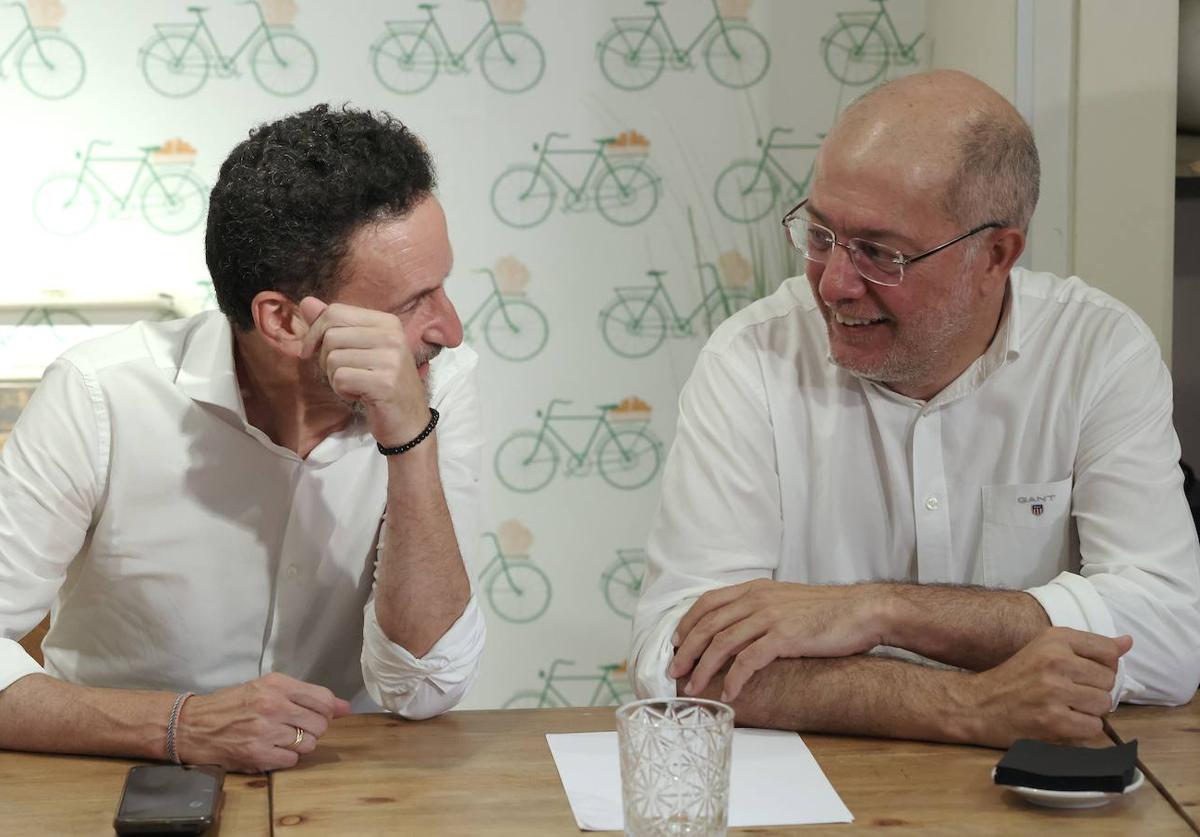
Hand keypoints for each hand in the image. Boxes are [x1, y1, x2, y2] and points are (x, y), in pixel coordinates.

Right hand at [176, 672, 351, 772]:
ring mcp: (266, 731)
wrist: (194, 725)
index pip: (323, 698)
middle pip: (320, 723)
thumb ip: (306, 695)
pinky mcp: (257, 755)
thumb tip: (345, 707)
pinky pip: (292, 760)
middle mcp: (273, 706)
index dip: (328, 710)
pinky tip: (272, 749)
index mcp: (277, 684)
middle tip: (296, 726)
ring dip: (300, 744)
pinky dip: (286, 757)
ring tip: (281, 738)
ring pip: (308, 743)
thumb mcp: (267, 688)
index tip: (321, 714)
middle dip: (313, 728)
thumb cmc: (233, 704)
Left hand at [297, 297, 429, 446]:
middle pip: (331, 335)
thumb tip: (306, 302)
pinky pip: (341, 379)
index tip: (313, 351)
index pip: (336, 312)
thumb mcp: (360, 350)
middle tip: (343, 374)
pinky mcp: (385, 382)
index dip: (315, 332)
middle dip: (325, 359)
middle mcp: (392, 336)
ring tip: (356, 385)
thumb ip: (334, 325)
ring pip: (333, 359)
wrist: (409, 422)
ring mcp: (391, 359)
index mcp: (388, 323)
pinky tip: (360, 396)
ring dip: (335, 378)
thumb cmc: (381, 384)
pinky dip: (342, 391)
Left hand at [669, 580, 887, 701]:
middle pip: (708, 625)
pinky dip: (735, 679)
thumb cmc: (826, 611)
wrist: (862, 610)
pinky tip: (730, 693)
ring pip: (722, 643)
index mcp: (755, 589)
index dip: (687, 624)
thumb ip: (760, 608)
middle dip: (686, 650)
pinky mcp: (784, 636)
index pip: (708, 603)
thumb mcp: (785, 600)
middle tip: (673, 671)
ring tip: (693, 688)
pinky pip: (749, 660)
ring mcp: (770, 616)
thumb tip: (738, 629)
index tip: (675, 643)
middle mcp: (757, 599)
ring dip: (704, 669)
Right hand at [959, 627, 1131, 746]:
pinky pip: (1093, 727)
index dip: (1104, 667)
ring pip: (1103, 704)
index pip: (1108, 651)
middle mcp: (1055, 661)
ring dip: (1089, 711)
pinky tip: (1062, 722)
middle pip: (1109, 680)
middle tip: (1070, 693)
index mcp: (1054, 639)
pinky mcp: (1053, 719)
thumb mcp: (1046, 649)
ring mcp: (1053, 691)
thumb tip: (1127, 642)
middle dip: (1094, 691)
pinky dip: (1082, 729)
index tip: (1085, 674)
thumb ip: (1087, 646)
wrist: (979, 704)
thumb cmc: (1015, 678)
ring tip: (1065, 707)